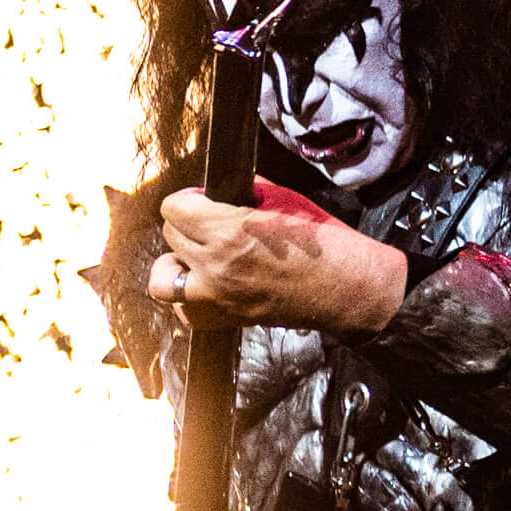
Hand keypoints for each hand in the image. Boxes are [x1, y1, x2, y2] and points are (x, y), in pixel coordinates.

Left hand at [148, 177, 407, 337]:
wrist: (348, 287)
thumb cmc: (323, 242)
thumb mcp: (284, 200)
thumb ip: (244, 193)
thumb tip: (220, 191)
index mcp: (228, 232)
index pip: (173, 208)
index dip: (188, 199)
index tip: (203, 199)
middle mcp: (215, 266)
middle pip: (170, 235)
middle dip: (187, 224)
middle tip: (208, 222)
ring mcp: (217, 297)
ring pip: (162, 278)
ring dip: (175, 263)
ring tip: (196, 256)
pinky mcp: (226, 319)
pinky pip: (183, 312)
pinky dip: (188, 299)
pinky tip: (205, 285)